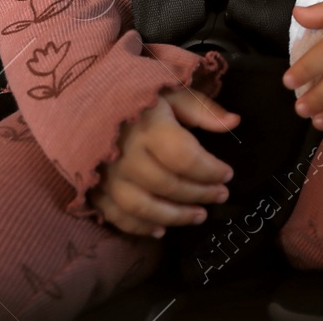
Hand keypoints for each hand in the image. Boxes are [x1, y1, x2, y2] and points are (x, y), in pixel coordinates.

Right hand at [87, 88, 238, 237]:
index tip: (228, 174)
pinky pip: (117, 216)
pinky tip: (161, 230)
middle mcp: (125, 155)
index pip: (184, 157)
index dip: (209, 170)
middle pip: (167, 185)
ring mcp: (106, 175)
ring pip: (142, 206)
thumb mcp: (173, 93)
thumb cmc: (139, 96)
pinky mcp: (94, 188)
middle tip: (221, 196)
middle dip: (199, 194)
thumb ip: (203, 110)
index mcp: (148, 128)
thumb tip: (235, 122)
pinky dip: (139, 227)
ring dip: (174, 216)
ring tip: (199, 216)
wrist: (87, 101)